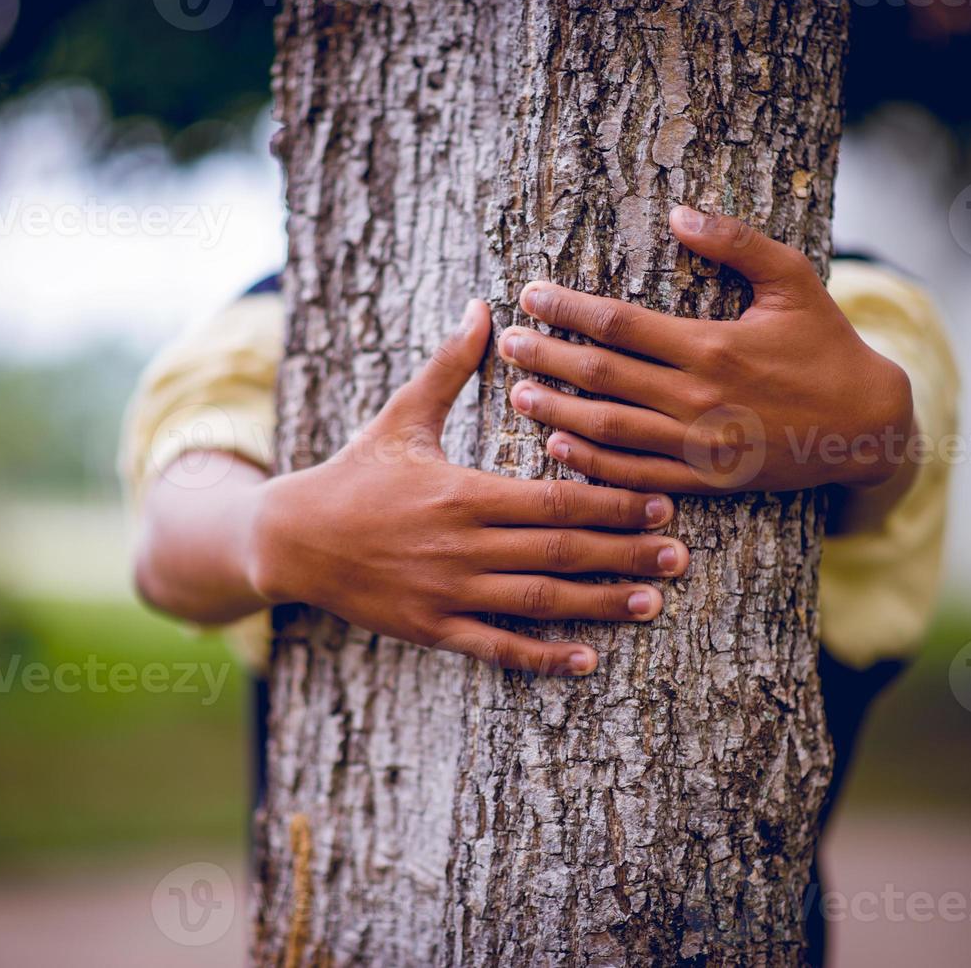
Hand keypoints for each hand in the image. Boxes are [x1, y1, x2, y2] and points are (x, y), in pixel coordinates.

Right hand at [244, 299, 689, 675]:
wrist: (290, 540)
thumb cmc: (354, 473)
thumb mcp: (400, 416)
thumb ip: (448, 366)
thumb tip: (483, 308)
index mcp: (462, 491)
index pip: (553, 498)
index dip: (612, 501)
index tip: (661, 502)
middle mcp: (461, 545)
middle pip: (559, 550)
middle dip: (624, 553)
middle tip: (680, 556)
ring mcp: (448, 592)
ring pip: (539, 601)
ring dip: (601, 604)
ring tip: (654, 602)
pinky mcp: (433, 628)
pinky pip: (497, 647)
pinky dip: (543, 658)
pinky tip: (587, 661)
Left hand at [497, 206, 913, 493]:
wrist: (865, 426)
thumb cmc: (827, 345)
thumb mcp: (793, 281)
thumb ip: (737, 243)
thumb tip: (678, 214)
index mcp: (712, 346)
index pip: (619, 324)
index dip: (568, 309)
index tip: (531, 297)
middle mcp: (697, 397)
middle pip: (602, 375)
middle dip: (548, 357)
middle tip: (508, 344)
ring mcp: (698, 443)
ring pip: (609, 427)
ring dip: (557, 410)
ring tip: (516, 393)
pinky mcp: (703, 477)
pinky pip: (635, 472)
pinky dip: (592, 462)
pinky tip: (557, 445)